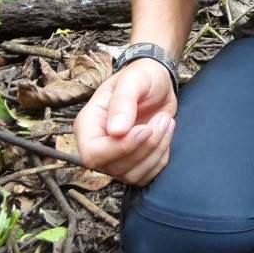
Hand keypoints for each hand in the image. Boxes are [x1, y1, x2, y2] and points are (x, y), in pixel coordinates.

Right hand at [73, 58, 176, 185]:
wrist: (158, 83)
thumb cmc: (142, 77)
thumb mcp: (134, 79)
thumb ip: (123, 101)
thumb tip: (116, 131)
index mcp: (88, 124)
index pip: (93, 153)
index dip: (120, 148)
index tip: (145, 129)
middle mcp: (97, 145)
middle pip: (115, 167)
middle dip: (146, 146)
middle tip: (163, 118)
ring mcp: (114, 158)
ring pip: (133, 175)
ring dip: (157, 150)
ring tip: (165, 121)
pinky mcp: (133, 164)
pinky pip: (147, 175)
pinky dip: (161, 157)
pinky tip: (165, 134)